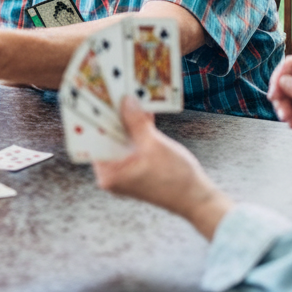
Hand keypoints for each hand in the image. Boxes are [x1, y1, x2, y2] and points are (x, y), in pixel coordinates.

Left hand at [93, 97, 233, 239]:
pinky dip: (137, 131)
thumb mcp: (153, 144)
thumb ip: (136, 122)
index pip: (93, 141)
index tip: (94, 97)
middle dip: (113, 116)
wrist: (198, 199)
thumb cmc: (176, 179)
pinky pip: (132, 145)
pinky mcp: (136, 167)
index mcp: (108, 174)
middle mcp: (112, 175)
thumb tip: (125, 100)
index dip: (94, 118)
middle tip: (111, 92)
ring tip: (127, 96)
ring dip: (127, 121)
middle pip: (107, 139)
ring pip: (121, 140)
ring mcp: (124, 172)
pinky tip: (142, 111)